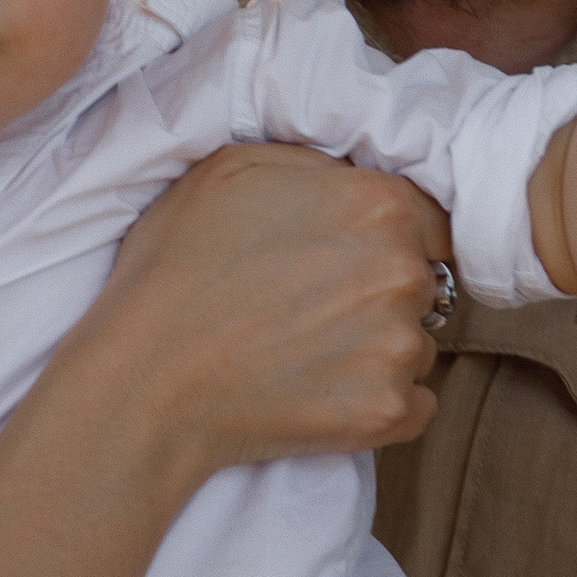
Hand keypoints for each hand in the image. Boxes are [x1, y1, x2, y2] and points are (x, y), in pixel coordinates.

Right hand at [94, 145, 453, 479]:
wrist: (145, 382)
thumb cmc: (174, 272)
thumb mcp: (229, 169)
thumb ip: (314, 164)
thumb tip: (352, 180)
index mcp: (377, 204)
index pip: (431, 217)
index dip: (389, 235)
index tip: (346, 256)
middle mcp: (403, 273)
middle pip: (424, 280)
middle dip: (379, 290)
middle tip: (309, 305)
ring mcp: (400, 348)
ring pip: (419, 342)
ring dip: (378, 346)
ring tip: (302, 351)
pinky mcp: (388, 411)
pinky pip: (417, 404)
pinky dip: (381, 400)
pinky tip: (321, 390)